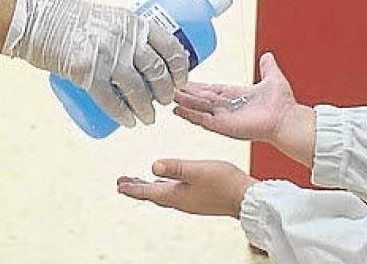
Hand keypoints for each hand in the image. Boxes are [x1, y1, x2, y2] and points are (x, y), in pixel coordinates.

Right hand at [3, 0, 189, 126]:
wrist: (34, 20)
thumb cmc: (68, 17)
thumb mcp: (105, 16)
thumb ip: (123, 32)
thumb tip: (141, 52)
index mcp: (132, 22)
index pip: (170, 46)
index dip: (180, 68)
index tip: (181, 80)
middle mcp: (124, 38)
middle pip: (157, 71)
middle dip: (166, 92)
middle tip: (164, 102)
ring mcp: (106, 56)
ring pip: (138, 90)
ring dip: (147, 109)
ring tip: (148, 118)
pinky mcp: (86, 73)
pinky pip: (111, 100)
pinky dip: (123, 115)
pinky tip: (129, 123)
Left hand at [117, 159, 255, 217]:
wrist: (247, 198)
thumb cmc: (224, 183)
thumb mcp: (197, 170)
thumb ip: (175, 167)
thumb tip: (152, 165)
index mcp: (176, 195)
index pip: (148, 191)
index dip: (133, 187)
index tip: (119, 185)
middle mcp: (180, 200)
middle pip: (152, 194)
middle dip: (137, 187)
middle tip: (122, 184)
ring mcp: (190, 200)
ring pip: (163, 193)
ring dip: (149, 187)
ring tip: (139, 182)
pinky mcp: (199, 198)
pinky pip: (174, 192)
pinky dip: (164, 186)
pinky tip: (168, 181)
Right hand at [173, 52, 297, 142]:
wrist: (288, 120)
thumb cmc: (283, 104)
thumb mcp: (273, 78)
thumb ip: (267, 67)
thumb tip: (268, 55)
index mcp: (235, 95)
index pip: (211, 89)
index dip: (197, 85)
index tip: (183, 79)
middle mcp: (227, 107)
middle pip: (200, 98)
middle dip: (185, 92)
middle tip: (167, 85)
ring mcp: (224, 117)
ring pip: (197, 108)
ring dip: (183, 102)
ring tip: (167, 96)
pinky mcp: (223, 126)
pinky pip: (202, 120)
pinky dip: (189, 115)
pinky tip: (177, 110)